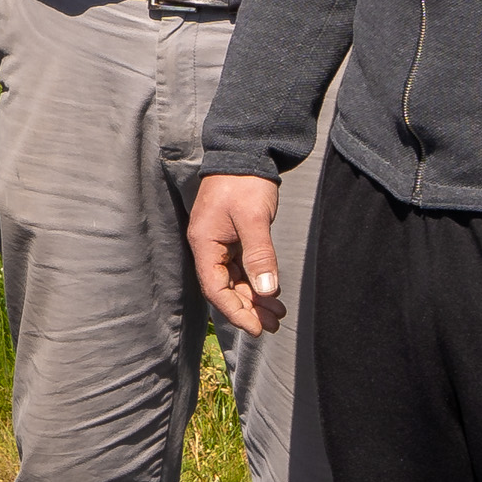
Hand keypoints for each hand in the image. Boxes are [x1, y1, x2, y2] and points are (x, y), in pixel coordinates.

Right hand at [188, 173, 287, 336]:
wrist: (245, 153)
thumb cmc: (245, 184)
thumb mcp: (253, 219)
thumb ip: (260, 256)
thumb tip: (268, 291)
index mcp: (204, 243)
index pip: (215, 288)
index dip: (235, 311)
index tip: (256, 328)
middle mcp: (208, 246)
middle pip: (224, 288)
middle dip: (248, 309)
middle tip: (273, 325)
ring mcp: (219, 243)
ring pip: (234, 280)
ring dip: (254, 298)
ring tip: (278, 315)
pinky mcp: (231, 238)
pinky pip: (240, 268)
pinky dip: (256, 282)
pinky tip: (273, 293)